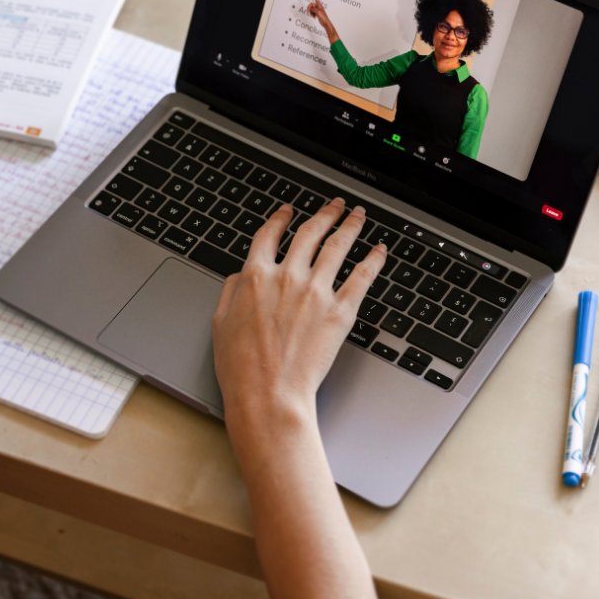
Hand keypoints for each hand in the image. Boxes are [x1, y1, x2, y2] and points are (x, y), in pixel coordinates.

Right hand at [211, 199, 385, 440]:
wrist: (268, 394)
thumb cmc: (241, 367)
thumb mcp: (219, 323)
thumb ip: (229, 292)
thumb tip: (238, 277)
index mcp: (255, 276)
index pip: (268, 235)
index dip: (279, 219)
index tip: (287, 212)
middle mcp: (287, 276)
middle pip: (309, 233)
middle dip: (324, 214)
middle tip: (334, 205)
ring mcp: (316, 292)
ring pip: (337, 246)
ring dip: (350, 226)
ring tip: (358, 215)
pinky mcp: (340, 311)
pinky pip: (362, 277)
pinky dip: (373, 260)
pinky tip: (379, 250)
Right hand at [306, 0, 337, 41]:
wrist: (325, 22)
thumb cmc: (323, 17)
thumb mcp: (317, 11)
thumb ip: (313, 9)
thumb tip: (311, 9)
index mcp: (319, 5)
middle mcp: (318, 7)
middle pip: (311, 5)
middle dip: (309, 8)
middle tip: (308, 11)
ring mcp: (317, 10)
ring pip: (311, 9)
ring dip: (310, 12)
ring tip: (313, 16)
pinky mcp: (316, 13)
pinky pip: (312, 12)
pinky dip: (312, 14)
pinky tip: (314, 17)